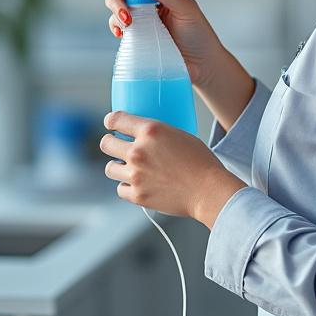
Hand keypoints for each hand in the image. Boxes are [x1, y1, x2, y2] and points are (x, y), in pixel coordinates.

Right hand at [98, 0, 225, 91]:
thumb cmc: (199, 36)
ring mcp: (141, 23)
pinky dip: (116, 28)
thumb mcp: (186, 9)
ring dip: (116, 14)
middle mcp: (147, 6)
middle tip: (125, 13)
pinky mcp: (137, 40)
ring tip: (128, 25)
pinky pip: (119, 29)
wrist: (202, 67)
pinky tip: (122, 33)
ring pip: (117, 11)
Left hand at [100, 111, 245, 224]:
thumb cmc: (201, 161)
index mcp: (150, 131)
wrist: (209, 190)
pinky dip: (127, 187)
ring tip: (128, 168)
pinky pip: (120, 189)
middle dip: (110, 143)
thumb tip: (144, 135)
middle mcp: (139, 151)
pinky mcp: (137, 195)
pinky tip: (137, 184)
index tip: (110, 124)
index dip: (110, 121)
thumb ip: (158, 134)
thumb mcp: (180, 135)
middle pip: (106, 144)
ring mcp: (136, 174)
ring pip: (109, 168)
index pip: (116, 120)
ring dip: (117, 166)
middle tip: (116, 146)